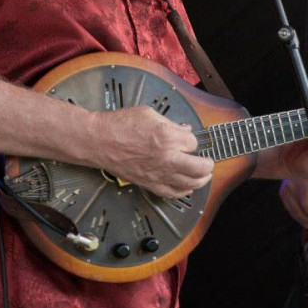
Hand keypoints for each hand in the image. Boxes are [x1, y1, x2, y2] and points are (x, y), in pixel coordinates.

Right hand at [90, 106, 213, 197]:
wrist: (99, 141)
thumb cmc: (120, 125)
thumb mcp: (150, 114)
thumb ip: (170, 123)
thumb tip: (183, 130)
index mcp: (168, 136)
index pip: (192, 142)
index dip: (190, 140)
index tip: (185, 139)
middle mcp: (166, 157)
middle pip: (199, 167)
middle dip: (207, 164)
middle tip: (208, 162)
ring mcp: (158, 173)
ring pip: (189, 183)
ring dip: (200, 180)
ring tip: (203, 176)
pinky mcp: (149, 183)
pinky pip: (172, 193)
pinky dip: (183, 191)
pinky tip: (186, 188)